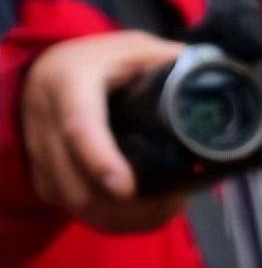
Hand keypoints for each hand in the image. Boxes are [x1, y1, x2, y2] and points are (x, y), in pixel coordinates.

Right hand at [21, 31, 188, 231]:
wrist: (47, 72)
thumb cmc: (101, 59)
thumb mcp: (135, 48)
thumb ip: (171, 60)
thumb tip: (216, 78)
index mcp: (70, 82)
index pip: (79, 126)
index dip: (100, 160)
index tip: (126, 188)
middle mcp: (46, 120)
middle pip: (75, 181)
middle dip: (124, 205)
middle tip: (175, 202)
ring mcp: (39, 153)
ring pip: (74, 202)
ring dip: (120, 217)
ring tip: (167, 209)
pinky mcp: (43, 176)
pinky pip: (72, 208)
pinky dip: (108, 219)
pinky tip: (142, 215)